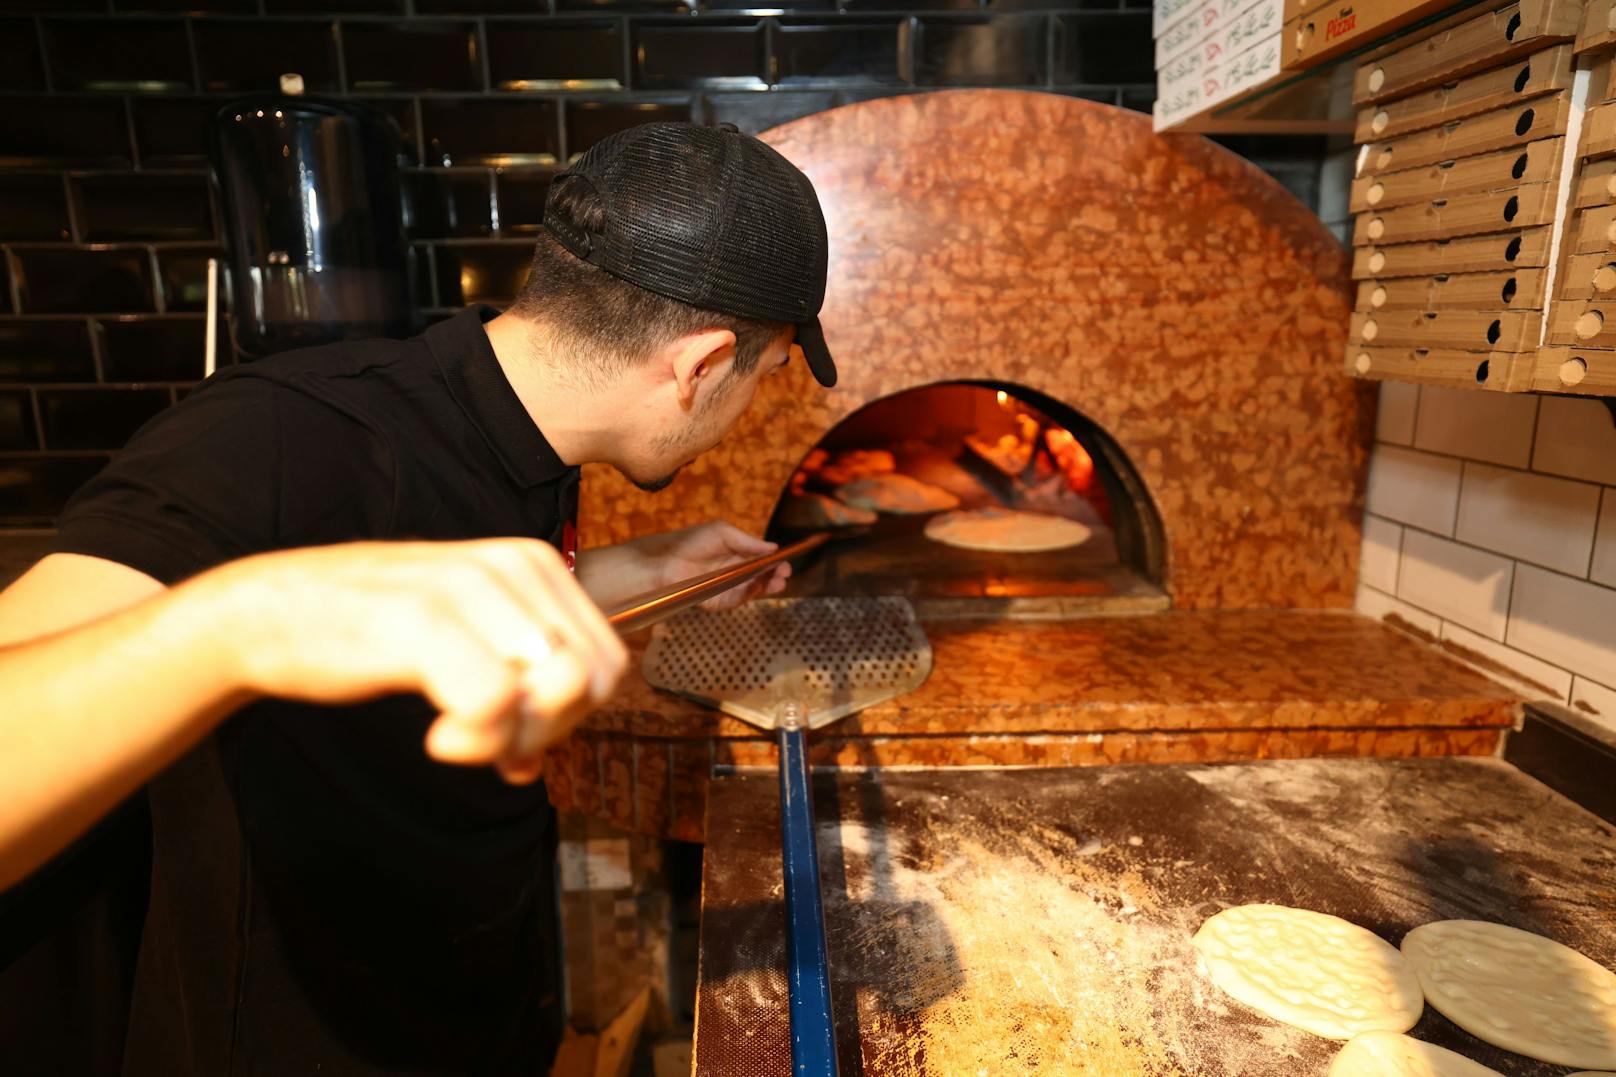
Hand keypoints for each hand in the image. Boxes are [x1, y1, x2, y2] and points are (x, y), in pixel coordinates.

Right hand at [203, 539, 627, 783]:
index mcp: (533, 565)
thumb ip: (514, 692)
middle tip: (489, 742)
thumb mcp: (462, 646)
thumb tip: (533, 767)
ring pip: (560, 688)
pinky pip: (497, 704)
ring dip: (515, 739)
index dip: (571, 718)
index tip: (513, 731)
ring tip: (460, 737)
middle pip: (593, 681)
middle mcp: (513, 566)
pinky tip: (437, 738)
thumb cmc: (366, 633)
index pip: (609, 662)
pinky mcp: (424, 620)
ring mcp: (471, 588)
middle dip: (549, 733)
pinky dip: (475, 742)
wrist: (267, 612)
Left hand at [638, 521, 790, 610]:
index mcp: (735, 553)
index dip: (774, 561)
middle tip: (785, 573)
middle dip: (775, 575)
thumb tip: (773, 547)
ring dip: (768, 586)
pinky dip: (751, 595)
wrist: (665, 562)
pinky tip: (760, 587)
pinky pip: (739, 600)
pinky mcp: (719, 602)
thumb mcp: (722, 532)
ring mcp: (727, 588)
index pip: (760, 559)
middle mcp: (733, 571)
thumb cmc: (689, 542)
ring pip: (753, 589)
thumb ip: (748, 541)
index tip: (787, 561)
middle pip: (760, 576)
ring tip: (778, 581)